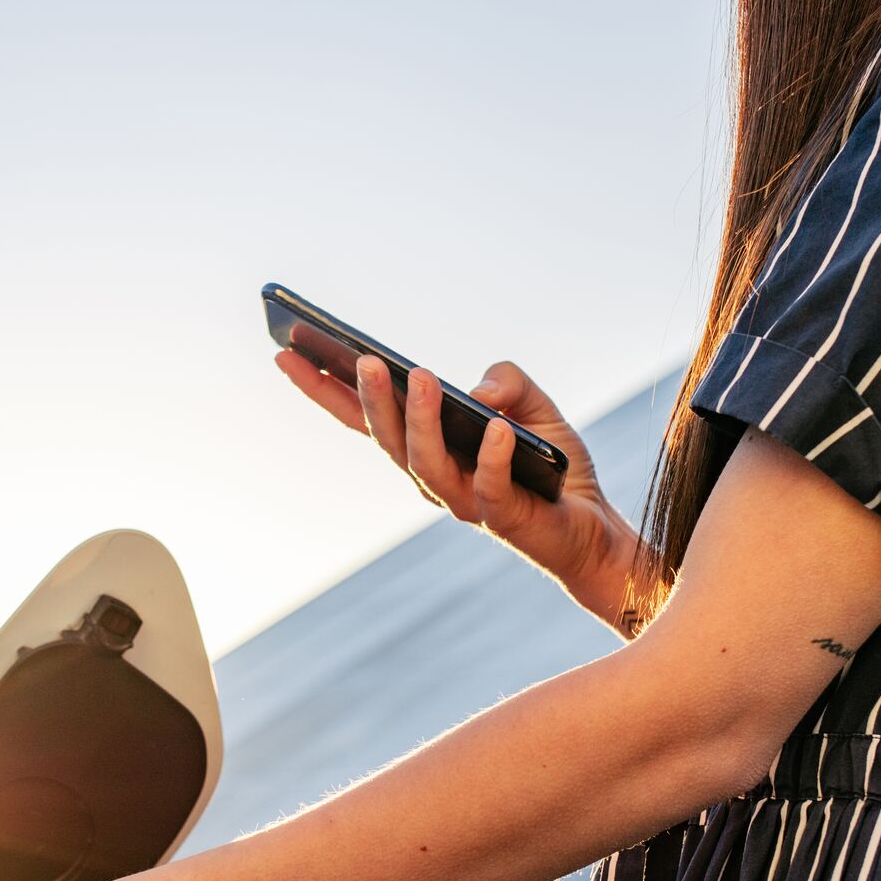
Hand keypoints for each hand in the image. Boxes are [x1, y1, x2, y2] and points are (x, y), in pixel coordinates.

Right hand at [275, 349, 642, 625]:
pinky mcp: (504, 517)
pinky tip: (498, 424)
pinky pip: (491, 485)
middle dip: (369, 399)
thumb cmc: (552, 468)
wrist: (594, 529)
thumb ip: (507, 381)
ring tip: (416, 375)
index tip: (287, 351)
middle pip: (387, 439)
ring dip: (418, 420)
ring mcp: (465, 502)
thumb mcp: (532, 405)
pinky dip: (493, 455)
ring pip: (427, 463)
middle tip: (360, 359)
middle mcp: (435, 479)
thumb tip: (477, 392)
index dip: (324, 388)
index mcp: (428, 448)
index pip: (366, 418)